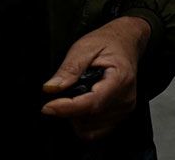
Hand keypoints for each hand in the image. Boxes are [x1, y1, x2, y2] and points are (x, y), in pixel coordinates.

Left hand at [41, 16, 150, 139]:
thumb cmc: (108, 43)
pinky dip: (83, 123)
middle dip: (69, 110)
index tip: (47, 107)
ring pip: (90, 128)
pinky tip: (82, 107)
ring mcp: (125, 108)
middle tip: (65, 93)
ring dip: (76, 117)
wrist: (127, 42)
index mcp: (120, 78)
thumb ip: (69, 68)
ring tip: (76, 97)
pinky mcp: (121, 115)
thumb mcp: (85, 47)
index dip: (67, 108)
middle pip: (89, 118)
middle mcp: (126, 97)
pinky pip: (96, 131)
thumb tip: (51, 88)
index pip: (92, 103)